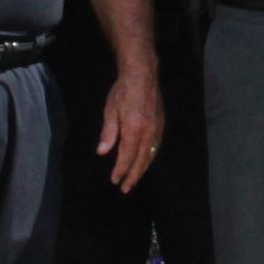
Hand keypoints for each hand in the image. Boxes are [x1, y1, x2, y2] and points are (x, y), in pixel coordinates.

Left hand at [99, 64, 162, 193]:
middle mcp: (148, 132)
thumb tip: (103, 152)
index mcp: (134, 129)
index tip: (115, 180)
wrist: (143, 75)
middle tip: (125, 188)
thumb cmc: (122, 91)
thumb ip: (108, 133)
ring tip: (134, 179)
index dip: (121, 170)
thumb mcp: (110, 110)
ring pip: (151, 155)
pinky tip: (145, 161)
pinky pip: (156, 146)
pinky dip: (149, 157)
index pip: (127, 156)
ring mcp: (157, 129)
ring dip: (142, 169)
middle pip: (141, 160)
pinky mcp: (161, 125)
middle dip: (133, 175)